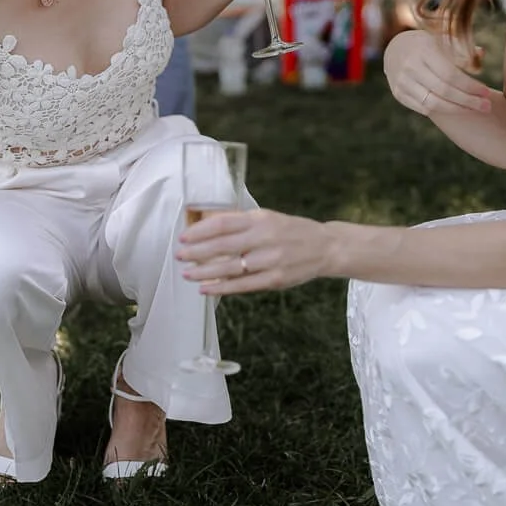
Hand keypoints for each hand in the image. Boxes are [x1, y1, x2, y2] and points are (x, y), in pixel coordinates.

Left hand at [178, 209, 330, 293]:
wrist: (325, 247)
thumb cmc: (291, 231)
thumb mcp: (268, 218)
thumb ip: (241, 222)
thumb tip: (207, 226)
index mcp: (261, 219)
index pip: (223, 223)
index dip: (200, 231)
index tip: (184, 236)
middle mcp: (265, 238)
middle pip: (222, 246)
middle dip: (196, 252)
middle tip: (180, 255)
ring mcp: (270, 261)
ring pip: (230, 268)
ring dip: (204, 272)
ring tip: (187, 273)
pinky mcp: (275, 280)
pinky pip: (242, 286)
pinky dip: (222, 287)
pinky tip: (206, 288)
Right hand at [383, 29, 491, 115]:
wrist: (395, 49)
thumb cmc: (429, 44)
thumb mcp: (444, 40)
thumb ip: (463, 50)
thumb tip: (481, 54)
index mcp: (424, 50)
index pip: (450, 74)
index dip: (470, 86)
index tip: (487, 92)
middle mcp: (410, 66)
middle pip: (444, 91)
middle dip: (468, 101)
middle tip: (487, 107)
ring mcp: (402, 82)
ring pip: (433, 104)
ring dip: (457, 110)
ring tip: (474, 110)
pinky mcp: (398, 94)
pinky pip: (423, 108)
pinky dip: (442, 110)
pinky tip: (456, 108)